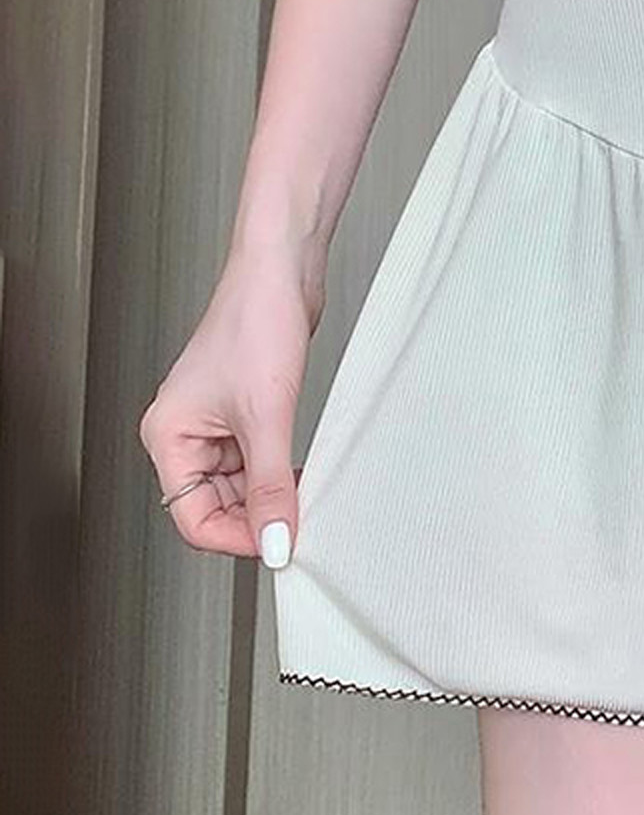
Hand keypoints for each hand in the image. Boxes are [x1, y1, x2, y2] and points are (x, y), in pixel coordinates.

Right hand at [139, 249, 315, 567]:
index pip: (191, 518)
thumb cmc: (256, 319)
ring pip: (238, 487)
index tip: (279, 543)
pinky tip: (303, 472)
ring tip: (305, 493)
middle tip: (298, 523)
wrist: (282, 271)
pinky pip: (256, 461)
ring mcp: (214, 423)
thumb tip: (275, 540)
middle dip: (255, 518)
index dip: (236, 537)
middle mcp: (184, 432)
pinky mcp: (244, 411)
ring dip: (270, 496)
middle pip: (213, 507)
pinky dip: (278, 473)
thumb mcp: (268, 417)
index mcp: (167, 436)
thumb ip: (270, 486)